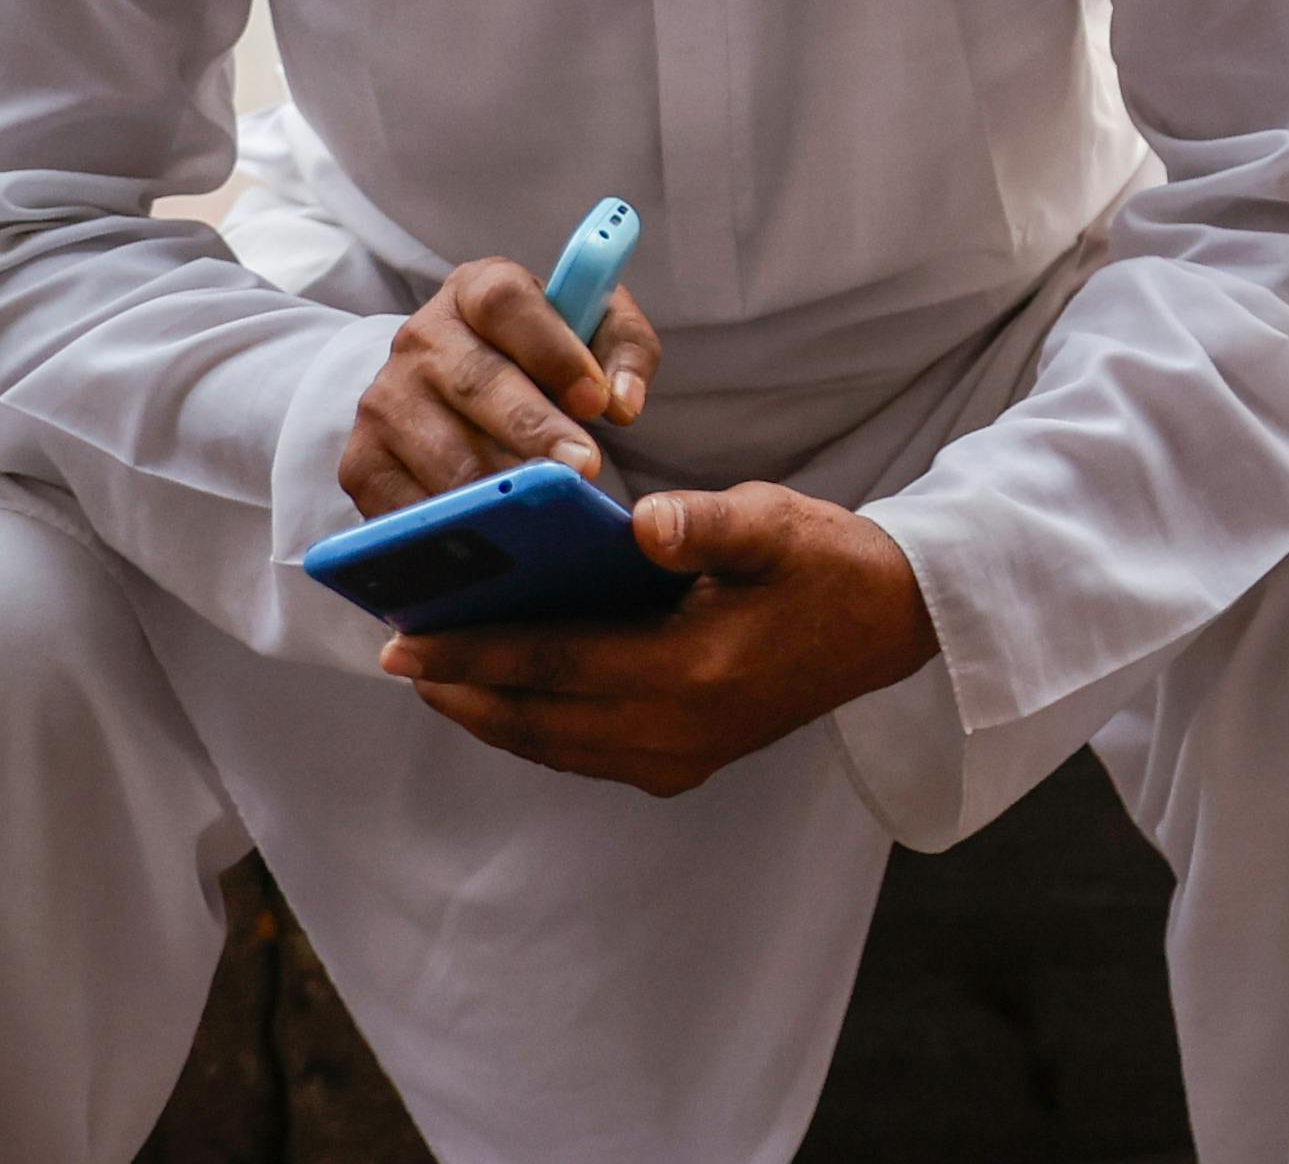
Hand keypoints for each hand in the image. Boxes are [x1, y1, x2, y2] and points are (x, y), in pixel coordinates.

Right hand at [340, 257, 660, 517]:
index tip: (598, 400)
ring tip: (544, 512)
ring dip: (496, 485)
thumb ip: (624, 350)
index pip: (506, 304)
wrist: (459, 384)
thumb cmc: (542, 353)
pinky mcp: (362, 460)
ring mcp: (383, 400)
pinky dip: (448, 526)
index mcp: (476, 289)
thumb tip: (624, 401)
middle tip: (583, 467)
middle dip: (533, 430)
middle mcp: (420, 338)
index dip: (554, 350)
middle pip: (475, 381)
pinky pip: (402, 502)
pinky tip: (491, 540)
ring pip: (442, 449)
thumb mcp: (593, 327)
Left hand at [381, 484, 940, 795]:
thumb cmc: (827, 562)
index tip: (402, 641)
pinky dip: (533, 731)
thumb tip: (644, 524)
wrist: (893, 625)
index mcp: (693, 669)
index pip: (554, 665)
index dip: (472, 655)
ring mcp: (681, 758)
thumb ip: (706, 523)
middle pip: (536, 720)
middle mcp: (677, 731)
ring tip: (434, 679)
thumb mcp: (776, 522)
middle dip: (459, 691)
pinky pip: (584, 756)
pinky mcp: (686, 766)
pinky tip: (505, 699)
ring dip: (488, 716)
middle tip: (395, 659)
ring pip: (553, 747)